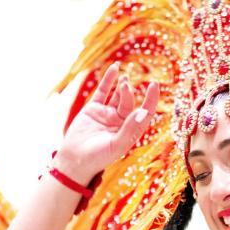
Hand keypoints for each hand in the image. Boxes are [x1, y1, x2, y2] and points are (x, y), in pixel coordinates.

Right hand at [54, 63, 159, 182]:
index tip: (154, 85)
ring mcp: (107, 114)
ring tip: (124, 78)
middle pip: (129, 102)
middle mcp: (120, 122)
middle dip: (129, 93)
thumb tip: (143, 112)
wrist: (74, 160)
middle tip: (126, 85)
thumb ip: (129, 129)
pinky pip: (103, 92)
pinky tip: (114, 69)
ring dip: (122, 86)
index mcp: (130, 131)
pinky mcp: (93, 109)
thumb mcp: (116, 145)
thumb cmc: (98, 158)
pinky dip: (108, 80)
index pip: (144, 113)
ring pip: (118, 96)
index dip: (151, 100)